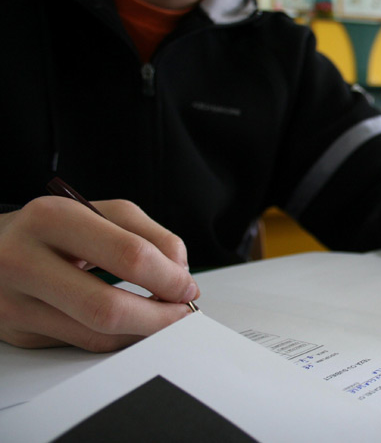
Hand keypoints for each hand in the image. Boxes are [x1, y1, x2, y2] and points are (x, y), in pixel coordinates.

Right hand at [0, 197, 198, 351]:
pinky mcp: (15, 331)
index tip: (187, 287)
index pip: (127, 254)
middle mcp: (23, 260)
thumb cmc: (51, 229)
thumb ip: (146, 234)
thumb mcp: (97, 212)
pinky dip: (118, 338)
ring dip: (143, 332)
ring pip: (95, 334)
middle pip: (107, 307)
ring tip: (163, 319)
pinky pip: (81, 344)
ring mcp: (13, 301)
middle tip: (182, 313)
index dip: (168, 277)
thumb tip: (179, 270)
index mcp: (51, 218)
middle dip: (159, 316)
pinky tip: (133, 326)